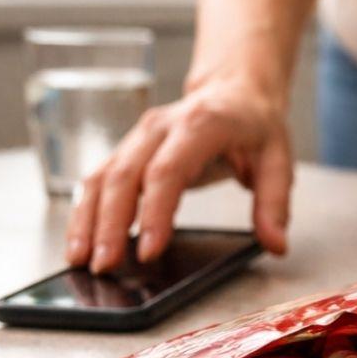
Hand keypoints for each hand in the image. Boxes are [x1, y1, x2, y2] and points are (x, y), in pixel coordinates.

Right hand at [65, 78, 292, 272]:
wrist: (233, 91)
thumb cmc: (254, 126)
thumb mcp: (279, 160)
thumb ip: (275, 204)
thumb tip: (276, 245)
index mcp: (201, 124)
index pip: (168, 171)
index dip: (154, 212)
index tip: (147, 251)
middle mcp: (161, 126)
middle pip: (124, 176)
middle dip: (109, 224)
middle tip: (104, 266)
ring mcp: (138, 136)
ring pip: (101, 177)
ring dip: (86, 220)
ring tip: (78, 260)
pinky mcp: (126, 149)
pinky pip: (97, 179)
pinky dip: (84, 211)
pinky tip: (79, 240)